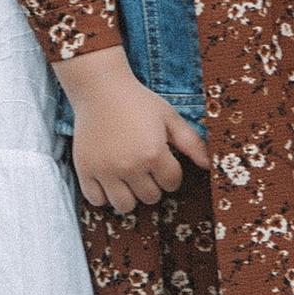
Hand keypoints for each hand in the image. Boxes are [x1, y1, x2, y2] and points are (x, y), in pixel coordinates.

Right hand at [53, 45, 211, 213]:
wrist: (100, 88)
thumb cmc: (137, 101)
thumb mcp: (169, 117)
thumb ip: (191, 142)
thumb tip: (209, 165)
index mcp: (153, 153)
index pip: (171, 184)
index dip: (171, 173)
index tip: (163, 162)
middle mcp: (130, 165)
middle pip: (150, 197)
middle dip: (152, 184)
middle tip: (145, 167)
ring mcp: (105, 170)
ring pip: (125, 206)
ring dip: (130, 195)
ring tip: (128, 178)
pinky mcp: (85, 169)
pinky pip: (96, 200)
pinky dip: (103, 195)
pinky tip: (109, 179)